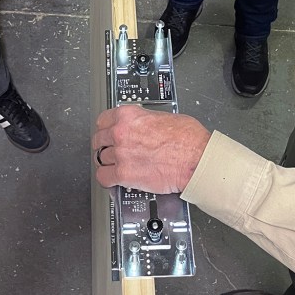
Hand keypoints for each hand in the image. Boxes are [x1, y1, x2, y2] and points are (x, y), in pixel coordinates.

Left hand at [91, 106, 210, 194]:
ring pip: (100, 158)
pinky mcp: (124, 174)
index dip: (105, 128)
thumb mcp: (164, 117)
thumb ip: (145, 121)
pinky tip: (114, 179)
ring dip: (107, 163)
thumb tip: (143, 125)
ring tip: (116, 165)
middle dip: (104, 146)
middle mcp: (121, 132)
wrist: (196, 159)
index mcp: (129, 115)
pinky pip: (103, 177)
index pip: (102, 120)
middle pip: (98, 140)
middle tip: (111, 150)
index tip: (107, 133)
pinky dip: (107, 179)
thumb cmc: (188, 139)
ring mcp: (121, 153)